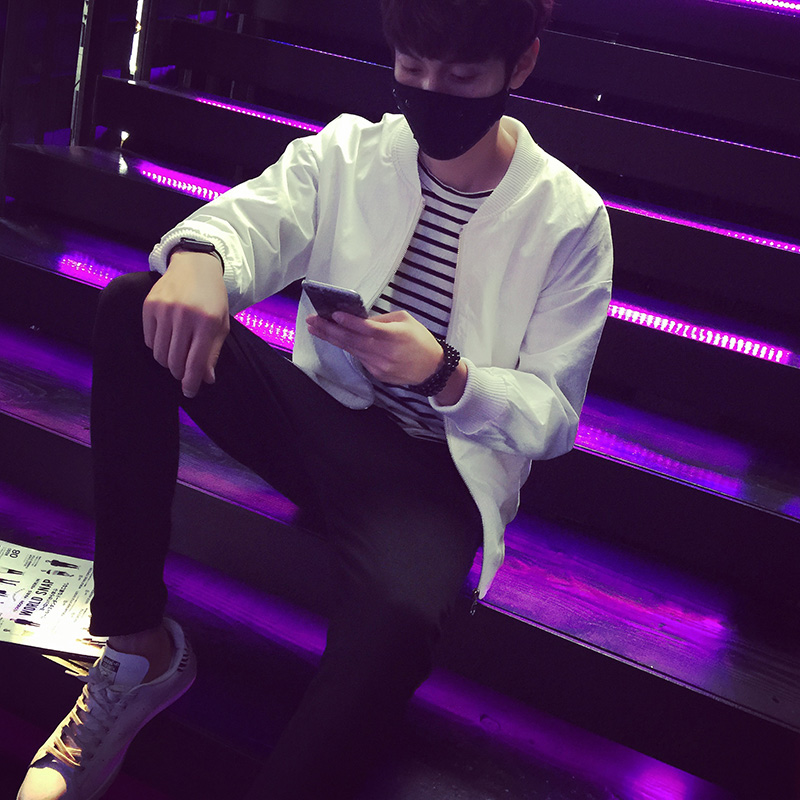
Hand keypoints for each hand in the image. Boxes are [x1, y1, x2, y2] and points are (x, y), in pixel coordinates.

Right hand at [142, 252, 229, 397]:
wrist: (195, 265)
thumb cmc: (212, 298)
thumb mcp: (221, 324)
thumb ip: (212, 353)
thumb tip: (205, 379)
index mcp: (207, 322)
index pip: (195, 363)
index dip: (191, 383)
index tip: (189, 393)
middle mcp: (184, 316)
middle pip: (174, 361)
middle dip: (179, 373)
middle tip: (184, 373)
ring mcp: (164, 310)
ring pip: (160, 354)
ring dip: (168, 362)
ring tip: (177, 355)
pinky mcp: (149, 306)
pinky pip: (149, 340)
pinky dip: (158, 347)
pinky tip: (167, 340)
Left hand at [306, 309, 442, 385]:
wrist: (432, 368)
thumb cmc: (420, 339)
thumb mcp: (405, 320)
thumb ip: (381, 320)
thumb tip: (358, 319)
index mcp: (395, 336)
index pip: (367, 329)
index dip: (349, 322)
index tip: (333, 314)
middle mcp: (385, 352)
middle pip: (352, 341)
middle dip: (329, 330)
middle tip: (312, 321)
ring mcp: (379, 366)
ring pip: (351, 350)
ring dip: (332, 338)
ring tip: (316, 328)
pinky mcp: (377, 373)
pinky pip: (359, 357)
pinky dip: (347, 347)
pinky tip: (335, 338)